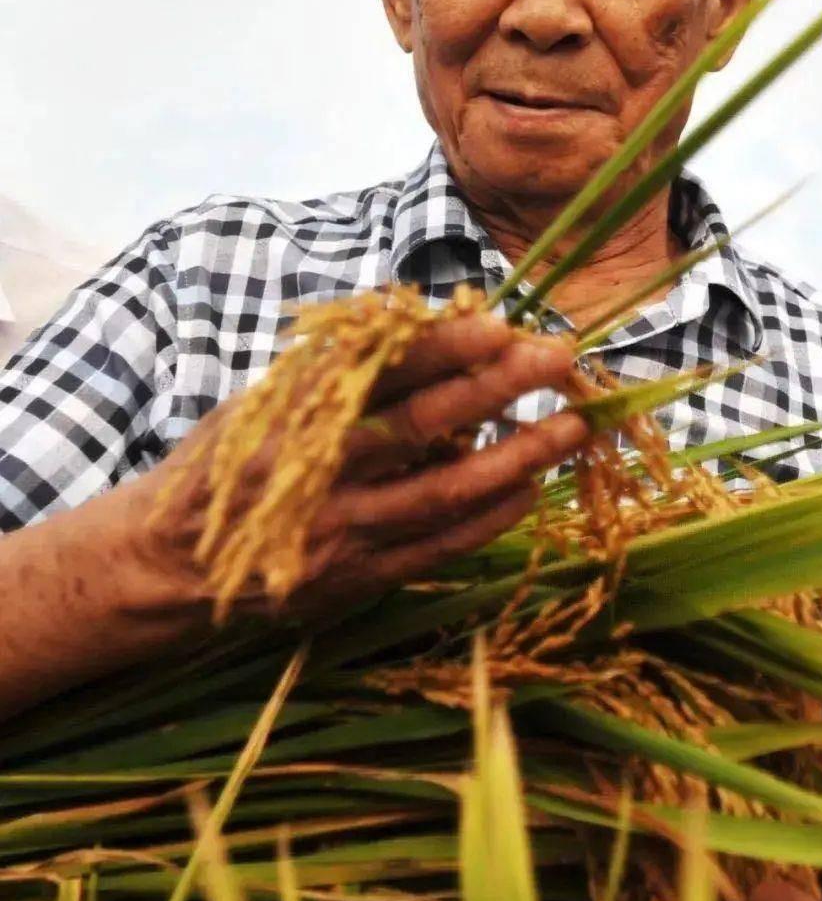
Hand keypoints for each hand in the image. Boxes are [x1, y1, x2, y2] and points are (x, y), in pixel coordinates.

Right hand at [121, 312, 586, 618]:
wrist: (170, 566)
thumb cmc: (225, 466)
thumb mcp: (262, 402)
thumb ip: (333, 370)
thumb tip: (416, 322)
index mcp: (292, 415)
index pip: (378, 370)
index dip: (443, 346)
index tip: (500, 323)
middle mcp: (319, 471)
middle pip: (422, 425)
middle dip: (497, 388)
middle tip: (558, 359)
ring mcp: (342, 530)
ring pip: (444, 492)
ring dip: (516, 458)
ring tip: (572, 428)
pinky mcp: (358, 578)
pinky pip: (439, 546)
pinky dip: (490, 517)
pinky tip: (531, 489)